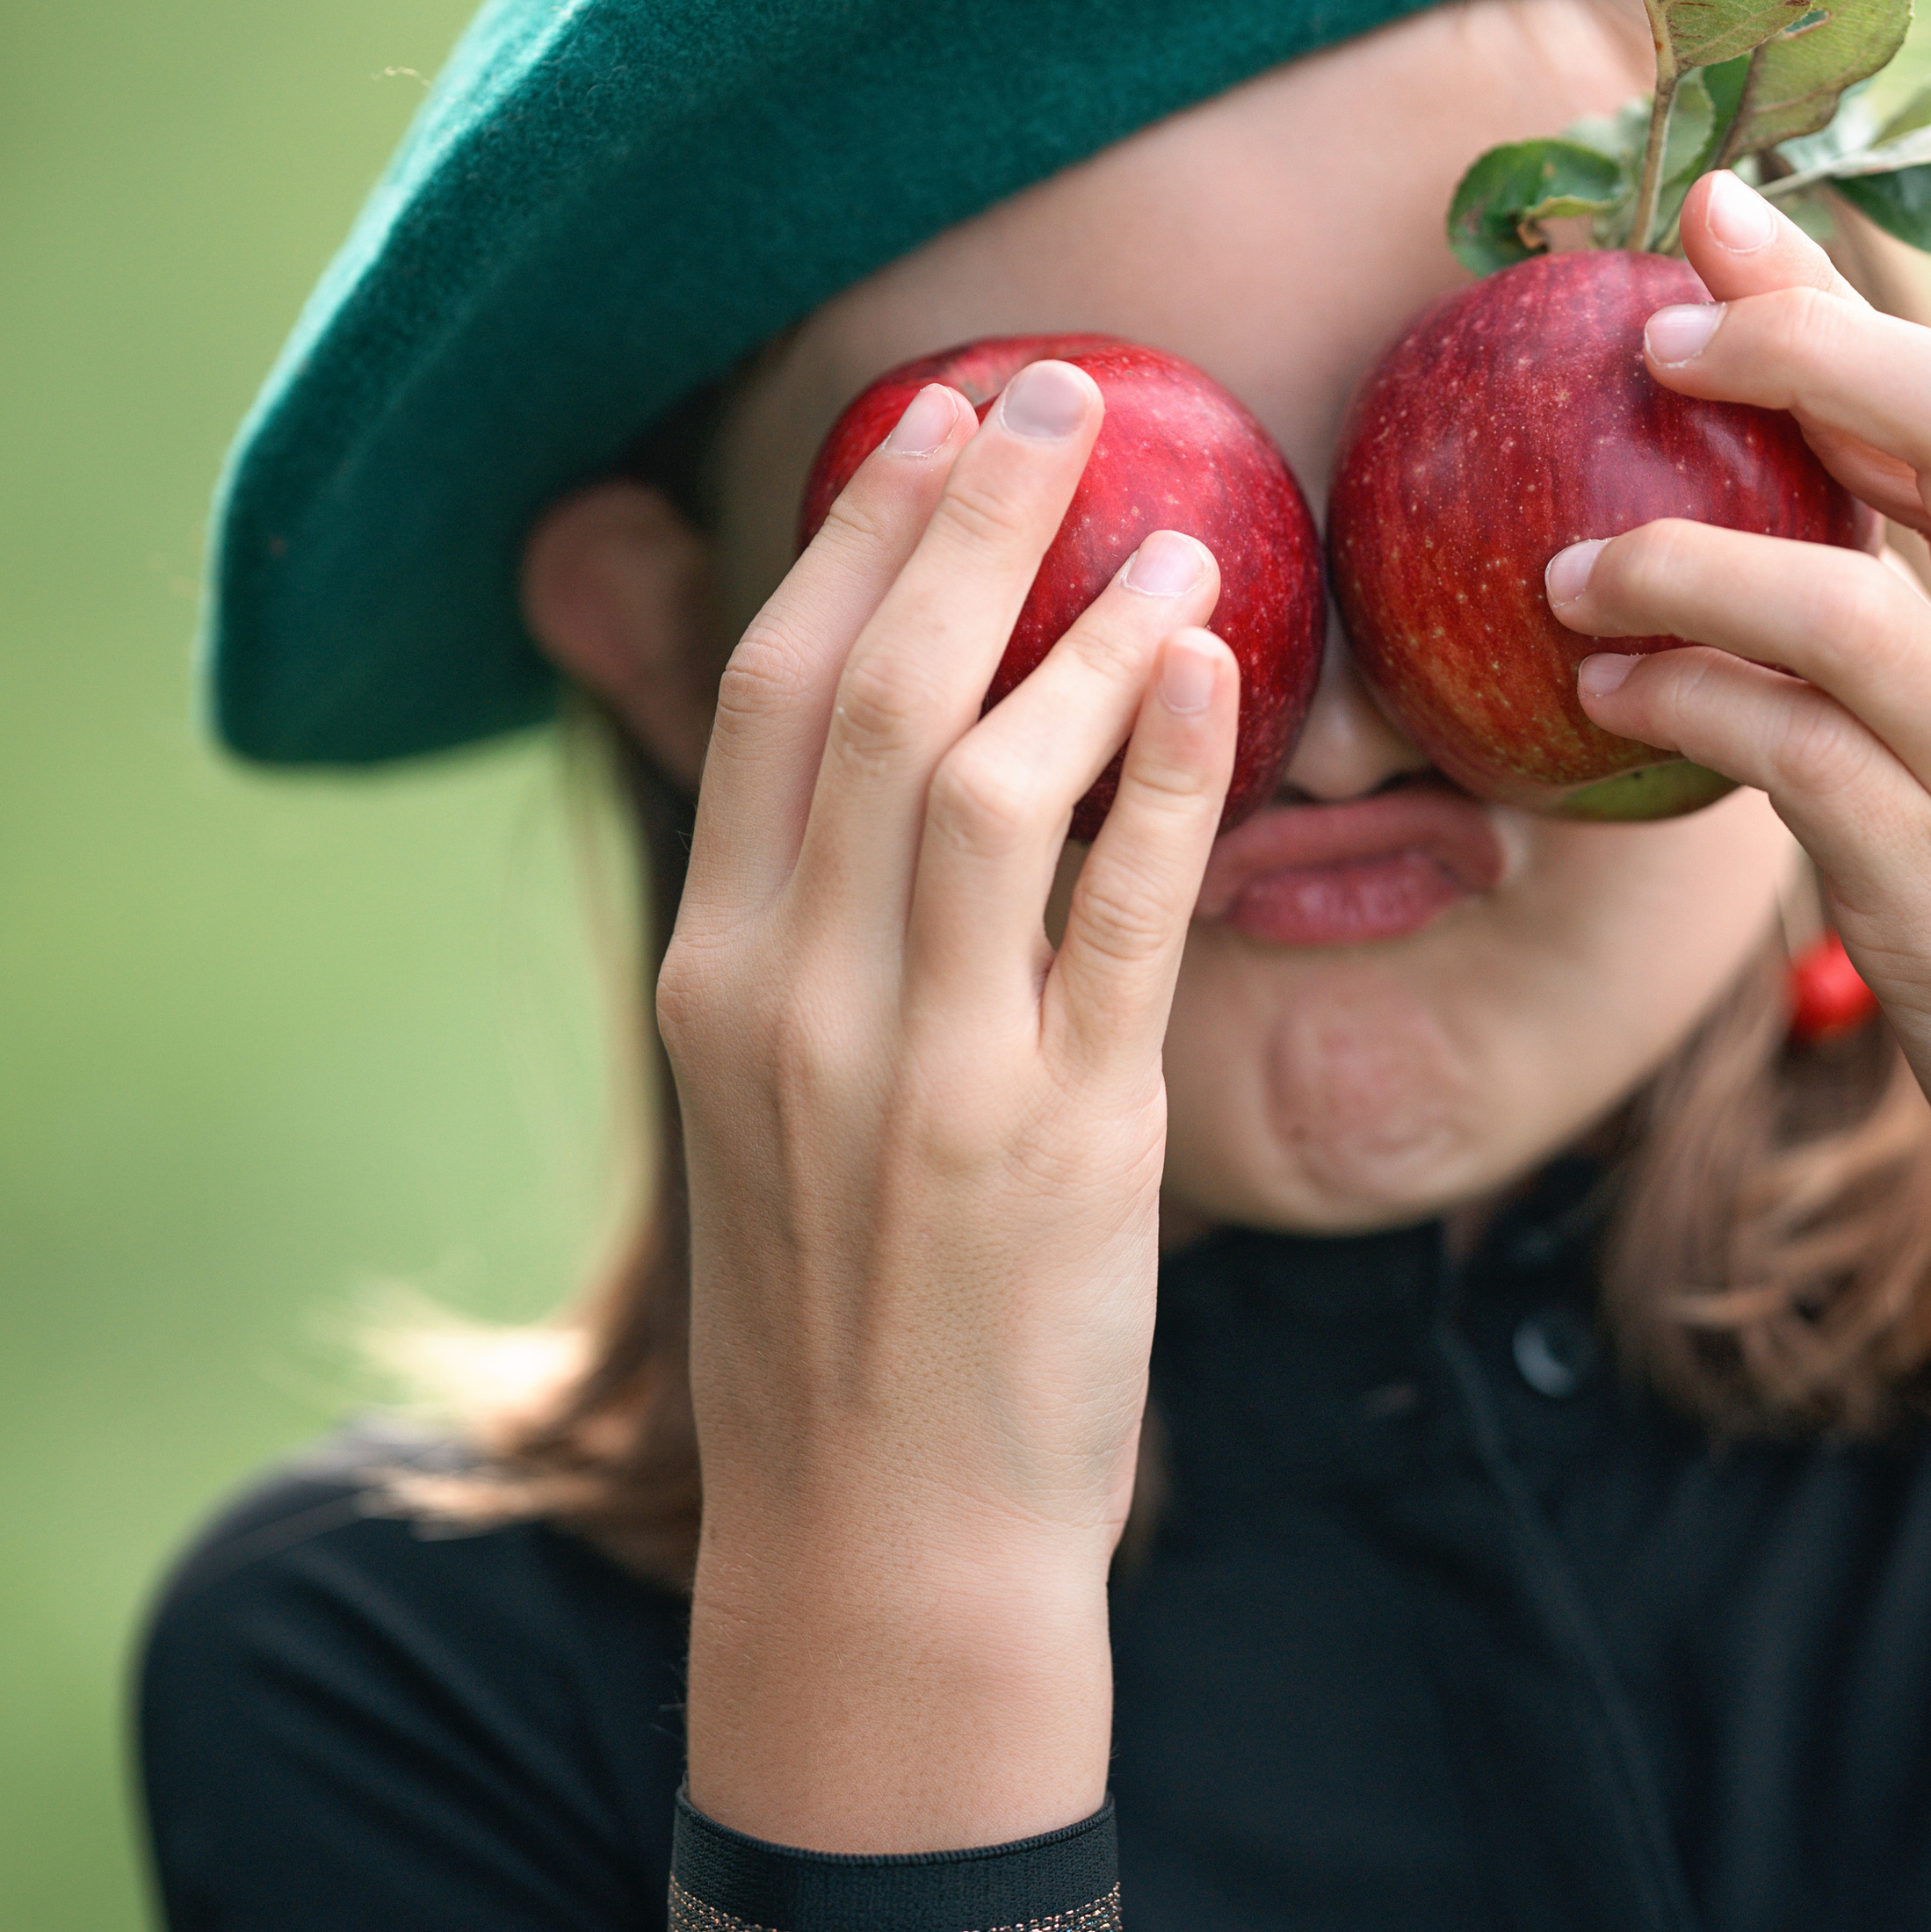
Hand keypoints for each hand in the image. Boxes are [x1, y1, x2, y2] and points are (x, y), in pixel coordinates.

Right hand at [659, 360, 1237, 1848]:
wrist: (878, 1538)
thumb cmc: (840, 1306)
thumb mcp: (768, 1100)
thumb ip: (805, 926)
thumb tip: (876, 758)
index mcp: (715, 977)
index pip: (770, 695)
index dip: (856, 537)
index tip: (932, 424)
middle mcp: (794, 1000)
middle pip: (873, 693)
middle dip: (965, 520)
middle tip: (1057, 393)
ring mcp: (921, 1068)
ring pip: (985, 778)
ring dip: (1083, 628)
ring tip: (1173, 532)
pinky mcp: (1060, 1138)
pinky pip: (1117, 914)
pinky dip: (1165, 775)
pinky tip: (1215, 678)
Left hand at [1546, 168, 1930, 1349]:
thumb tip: (1780, 550)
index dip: (1838, 311)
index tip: (1720, 224)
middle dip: (1802, 349)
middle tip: (1649, 333)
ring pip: (1852, 601)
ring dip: (1685, 558)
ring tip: (1566, 567)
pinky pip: (1795, 758)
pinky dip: (1686, 703)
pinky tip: (1607, 696)